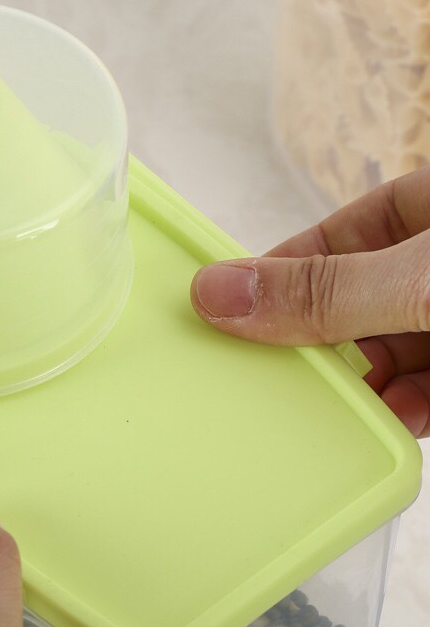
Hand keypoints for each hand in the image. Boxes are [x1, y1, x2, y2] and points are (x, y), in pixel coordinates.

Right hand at [190, 167, 429, 436]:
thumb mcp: (420, 274)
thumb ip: (327, 289)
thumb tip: (219, 292)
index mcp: (429, 208)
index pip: (336, 237)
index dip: (283, 274)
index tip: (233, 312)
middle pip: (355, 301)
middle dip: (319, 341)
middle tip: (276, 374)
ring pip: (391, 350)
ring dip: (364, 384)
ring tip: (335, 408)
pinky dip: (408, 409)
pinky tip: (394, 418)